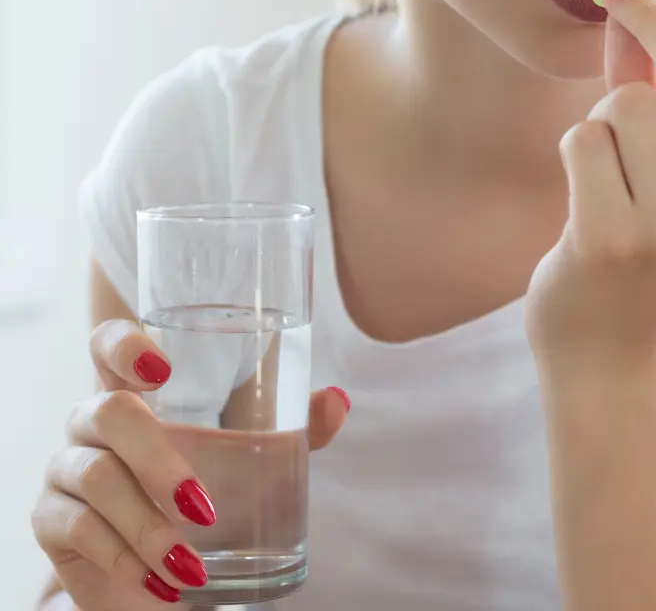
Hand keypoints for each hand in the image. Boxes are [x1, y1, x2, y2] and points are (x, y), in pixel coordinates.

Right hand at [31, 319, 348, 608]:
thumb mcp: (250, 456)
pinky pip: (77, 528)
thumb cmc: (199, 489)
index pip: (107, 343)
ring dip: (148, 524)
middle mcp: (92, 418)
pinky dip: (124, 556)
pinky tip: (158, 579)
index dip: (123, 344)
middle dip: (158, 459)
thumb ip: (294, 426)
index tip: (162, 368)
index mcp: (135, 389)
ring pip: (97, 477)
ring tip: (191, 562)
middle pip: (109, 411)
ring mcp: (65, 465)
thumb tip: (337, 401)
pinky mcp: (51, 519)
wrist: (154, 566)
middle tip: (203, 504)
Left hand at [526, 0, 655, 368]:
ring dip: (603, 117)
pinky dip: (574, 149)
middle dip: (651, 21)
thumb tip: (631, 11)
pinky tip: (583, 194)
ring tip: (605, 167)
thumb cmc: (643, 253)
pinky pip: (583, 138)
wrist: (609, 356)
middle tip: (616, 4)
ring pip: (629, 102)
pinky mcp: (609, 237)